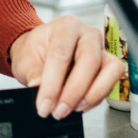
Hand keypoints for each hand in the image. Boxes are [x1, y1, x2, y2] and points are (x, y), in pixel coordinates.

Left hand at [9, 14, 126, 119]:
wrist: (39, 52)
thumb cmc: (35, 51)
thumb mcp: (26, 62)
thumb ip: (36, 78)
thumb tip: (45, 98)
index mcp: (66, 27)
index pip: (61, 54)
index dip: (53, 84)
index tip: (44, 105)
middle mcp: (88, 35)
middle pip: (89, 61)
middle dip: (74, 92)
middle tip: (59, 111)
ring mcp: (102, 50)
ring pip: (110, 70)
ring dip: (91, 95)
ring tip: (72, 108)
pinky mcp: (108, 67)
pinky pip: (111, 83)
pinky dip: (96, 98)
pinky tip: (79, 105)